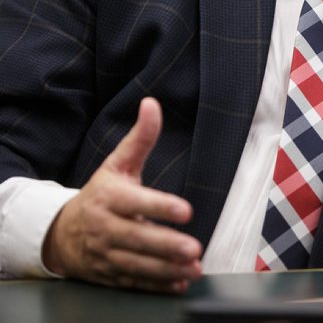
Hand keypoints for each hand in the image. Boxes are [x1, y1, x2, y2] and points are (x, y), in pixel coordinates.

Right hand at [42, 97, 202, 292]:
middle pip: (136, 238)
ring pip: (137, 264)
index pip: (135, 202)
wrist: (63, 232)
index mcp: (109, 197)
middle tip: (193, 247)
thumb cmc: (100, 194)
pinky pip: (133, 282)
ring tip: (192, 267)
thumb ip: (140, 137)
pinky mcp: (110, 275)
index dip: (159, 206)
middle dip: (165, 244)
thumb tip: (151, 104)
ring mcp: (106, 254)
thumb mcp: (117, 163)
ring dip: (166, 268)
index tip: (185, 210)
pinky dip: (156, 285)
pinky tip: (178, 282)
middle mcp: (105, 227)